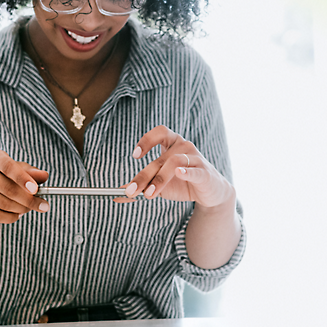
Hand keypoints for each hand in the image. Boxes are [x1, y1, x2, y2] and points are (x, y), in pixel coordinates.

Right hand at [0, 150, 49, 223]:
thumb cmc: (5, 175)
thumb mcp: (20, 169)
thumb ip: (33, 172)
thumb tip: (45, 176)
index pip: (9, 167)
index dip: (22, 179)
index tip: (35, 190)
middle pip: (8, 189)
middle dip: (29, 200)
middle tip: (44, 206)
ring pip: (4, 204)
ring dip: (22, 209)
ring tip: (30, 208)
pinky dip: (12, 217)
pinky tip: (18, 214)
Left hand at [117, 126, 234, 208]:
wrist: (209, 194)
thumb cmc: (182, 183)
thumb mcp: (158, 184)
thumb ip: (141, 186)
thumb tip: (117, 194)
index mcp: (172, 143)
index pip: (159, 132)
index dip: (146, 140)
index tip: (135, 155)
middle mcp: (184, 146)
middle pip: (160, 158)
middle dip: (144, 175)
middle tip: (132, 190)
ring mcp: (196, 158)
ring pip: (174, 162)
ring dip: (159, 179)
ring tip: (149, 194)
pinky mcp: (206, 172)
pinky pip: (195, 170)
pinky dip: (186, 171)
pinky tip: (179, 173)